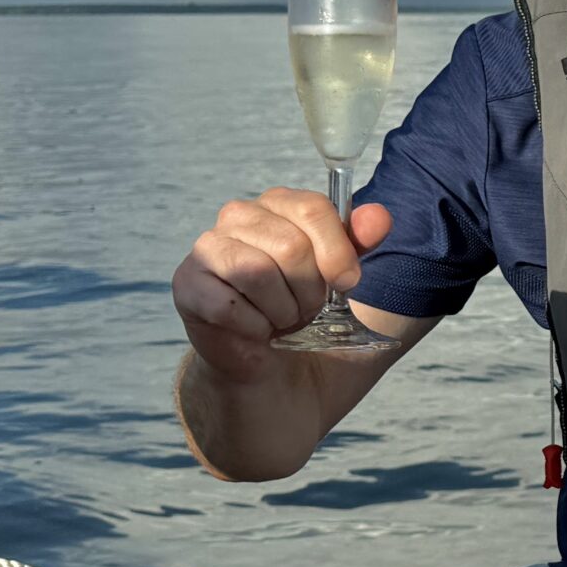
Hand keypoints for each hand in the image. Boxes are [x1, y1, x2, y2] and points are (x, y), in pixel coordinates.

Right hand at [172, 188, 392, 382]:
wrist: (270, 363)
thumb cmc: (302, 308)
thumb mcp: (340, 273)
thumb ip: (359, 241)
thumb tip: (379, 217)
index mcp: (278, 204)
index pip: (312, 207)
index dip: (337, 251)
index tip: (346, 283)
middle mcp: (238, 215)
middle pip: (290, 246)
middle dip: (309, 290)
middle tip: (305, 308)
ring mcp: (207, 248)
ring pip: (259, 273)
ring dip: (283, 310)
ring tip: (281, 318)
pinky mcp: (187, 284)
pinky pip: (229, 306)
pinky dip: (255, 328)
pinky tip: (256, 331)